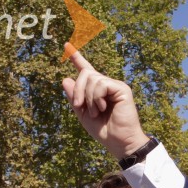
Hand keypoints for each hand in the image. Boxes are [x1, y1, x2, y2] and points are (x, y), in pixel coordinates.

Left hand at [61, 45, 148, 159]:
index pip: (86, 70)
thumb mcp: (83, 114)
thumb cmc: (103, 131)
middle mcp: (106, 85)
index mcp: (97, 90)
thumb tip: (66, 79)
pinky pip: (101, 84)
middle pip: (85, 73)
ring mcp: (114, 85)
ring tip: (97, 112)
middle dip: (78, 89)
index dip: (76, 58)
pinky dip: (97, 97)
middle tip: (79, 106)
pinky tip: (102, 108)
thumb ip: (74, 98)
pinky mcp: (121, 88)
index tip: (67, 45)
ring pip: (92, 78)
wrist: (119, 142)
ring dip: (88, 98)